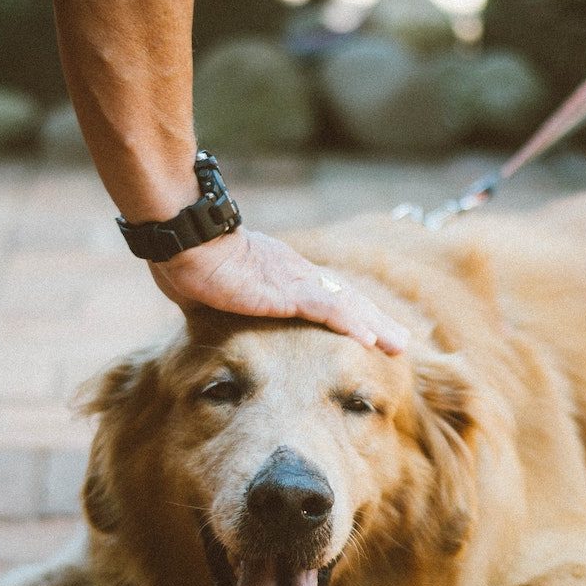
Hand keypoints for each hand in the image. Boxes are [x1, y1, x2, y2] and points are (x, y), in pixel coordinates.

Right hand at [148, 228, 408, 354]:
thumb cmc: (188, 262)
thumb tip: (205, 315)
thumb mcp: (212, 292)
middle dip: (376, 322)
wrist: (184, 239)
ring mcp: (294, 282)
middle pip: (347, 300)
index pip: (328, 298)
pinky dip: (349, 323)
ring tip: (398, 347)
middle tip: (401, 344)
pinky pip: (325, 309)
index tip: (372, 332)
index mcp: (283, 276)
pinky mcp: (286, 291)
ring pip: (346, 305)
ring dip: (375, 326)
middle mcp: (297, 276)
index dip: (352, 315)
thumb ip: (221, 304)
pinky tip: (368, 340)